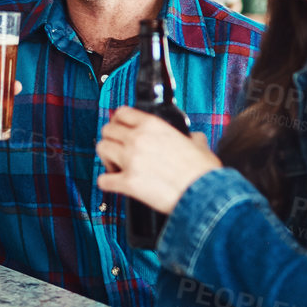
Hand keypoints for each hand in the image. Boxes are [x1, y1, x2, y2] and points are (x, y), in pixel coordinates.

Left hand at [95, 107, 218, 211]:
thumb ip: (191, 138)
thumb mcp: (199, 145)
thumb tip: (194, 139)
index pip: (122, 113)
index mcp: (153, 126)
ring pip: (101, 149)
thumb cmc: (202, 172)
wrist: (204, 194)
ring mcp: (130, 160)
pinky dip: (107, 182)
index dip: (118, 121)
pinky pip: (103, 180)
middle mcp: (138, 139)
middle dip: (111, 139)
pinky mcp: (128, 182)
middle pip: (107, 129)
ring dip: (106, 158)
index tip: (120, 128)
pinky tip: (115, 184)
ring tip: (117, 166)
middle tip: (118, 149)